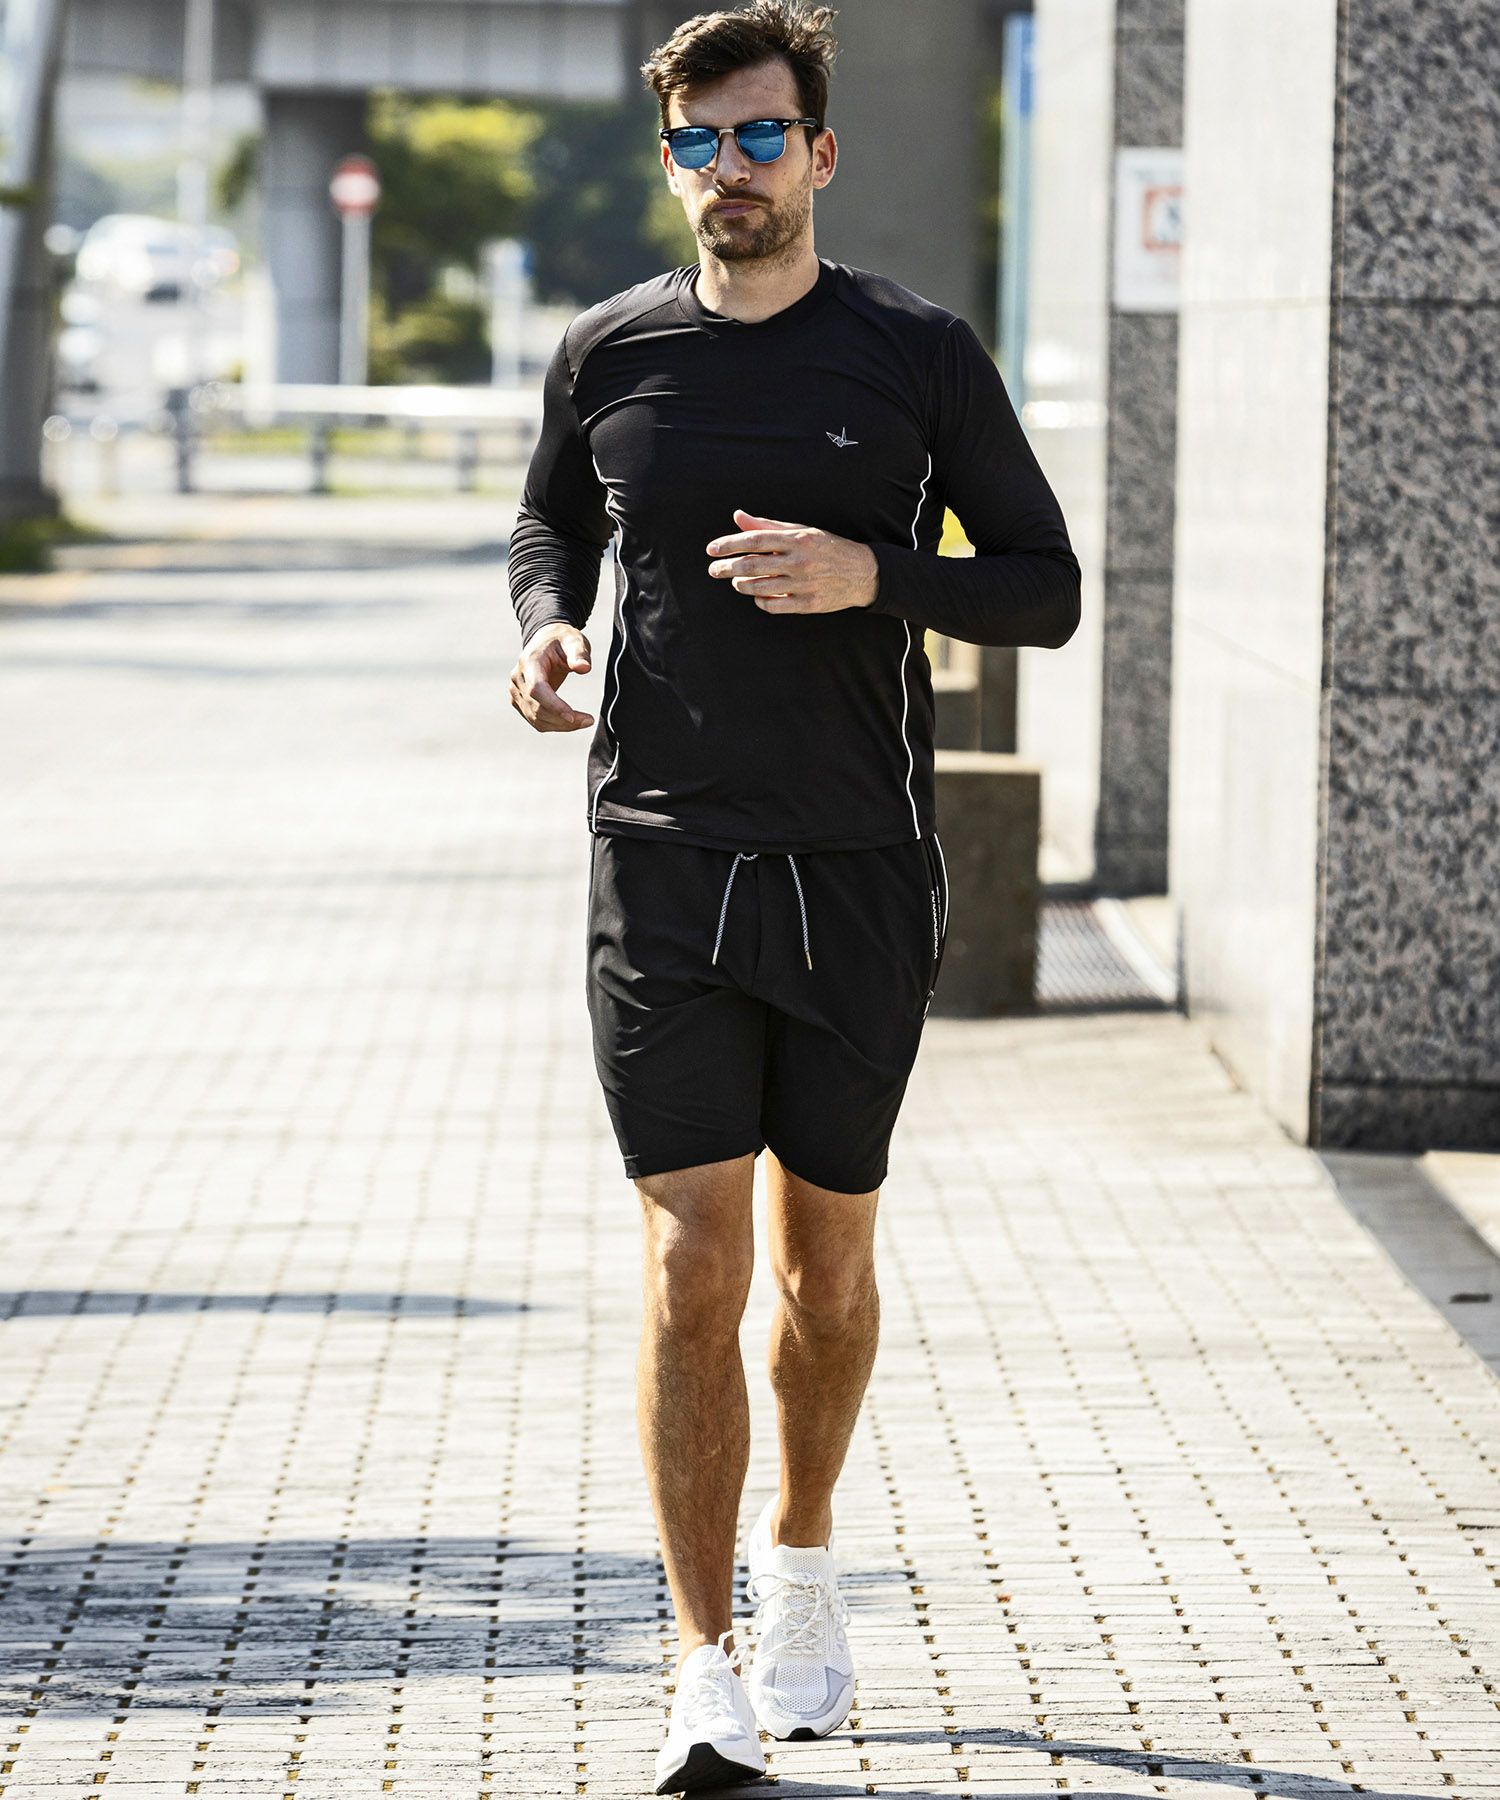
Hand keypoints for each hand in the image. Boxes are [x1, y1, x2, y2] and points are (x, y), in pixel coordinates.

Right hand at [509, 624, 594, 731]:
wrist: (546, 640)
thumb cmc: (561, 639)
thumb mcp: (574, 640)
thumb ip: (579, 653)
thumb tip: (583, 668)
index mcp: (529, 661)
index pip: (537, 689)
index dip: (553, 705)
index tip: (573, 716)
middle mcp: (518, 678)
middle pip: (537, 708)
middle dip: (563, 719)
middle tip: (588, 720)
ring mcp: (516, 691)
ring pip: (536, 719)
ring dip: (561, 725)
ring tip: (584, 721)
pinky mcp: (520, 701)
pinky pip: (536, 720)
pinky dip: (554, 725)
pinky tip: (572, 722)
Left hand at [706, 508, 878, 614]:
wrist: (863, 573)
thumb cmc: (827, 548)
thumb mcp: (801, 531)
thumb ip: (768, 526)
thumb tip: (738, 517)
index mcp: (797, 539)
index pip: (755, 540)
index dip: (729, 544)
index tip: (712, 550)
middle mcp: (799, 562)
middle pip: (752, 566)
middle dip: (727, 568)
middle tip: (714, 570)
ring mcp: (803, 585)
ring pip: (759, 588)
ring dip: (741, 585)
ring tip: (736, 581)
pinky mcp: (808, 604)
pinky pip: (773, 605)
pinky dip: (760, 601)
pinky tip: (758, 595)